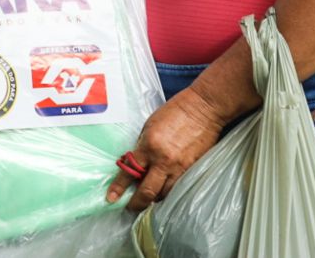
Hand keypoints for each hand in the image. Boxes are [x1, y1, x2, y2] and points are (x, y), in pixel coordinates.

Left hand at [105, 86, 225, 211]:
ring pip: (164, 194)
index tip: (112, 198)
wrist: (203, 108)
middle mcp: (163, 160)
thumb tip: (136, 162)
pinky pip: (178, 188)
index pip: (129, 171)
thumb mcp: (150, 126)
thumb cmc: (175, 112)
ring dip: (154, 199)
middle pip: (147, 192)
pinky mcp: (193, 169)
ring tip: (148, 199)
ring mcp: (180, 167)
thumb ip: (143, 146)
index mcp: (149, 146)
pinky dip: (169, 192)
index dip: (119, 188)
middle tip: (130, 207)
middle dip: (137, 203)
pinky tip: (164, 191)